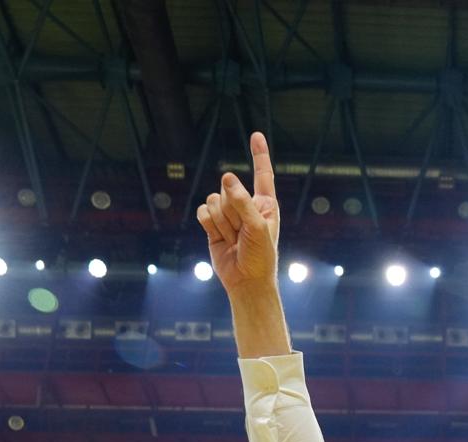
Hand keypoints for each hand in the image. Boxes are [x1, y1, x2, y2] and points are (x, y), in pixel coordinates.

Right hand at [198, 132, 280, 297]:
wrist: (246, 281)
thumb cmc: (260, 255)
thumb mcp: (257, 227)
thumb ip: (243, 201)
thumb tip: (227, 177)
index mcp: (265, 204)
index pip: (262, 174)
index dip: (259, 154)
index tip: (256, 135)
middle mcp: (246, 206)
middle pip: (228, 189)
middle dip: (232, 211)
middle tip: (242, 233)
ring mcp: (228, 215)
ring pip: (213, 200)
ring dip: (222, 221)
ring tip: (233, 239)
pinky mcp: (212, 225)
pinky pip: (203, 212)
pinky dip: (209, 224)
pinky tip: (220, 238)